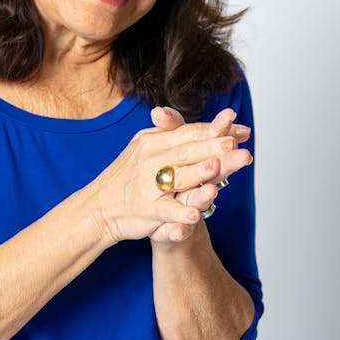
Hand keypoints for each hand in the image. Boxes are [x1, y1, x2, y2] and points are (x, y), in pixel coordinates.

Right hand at [86, 108, 252, 244]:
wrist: (98, 206)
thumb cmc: (127, 175)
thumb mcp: (145, 145)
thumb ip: (170, 131)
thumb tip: (200, 122)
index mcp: (156, 142)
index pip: (190, 132)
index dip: (216, 130)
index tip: (242, 129)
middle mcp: (153, 160)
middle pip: (188, 151)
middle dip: (212, 147)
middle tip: (235, 144)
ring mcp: (149, 185)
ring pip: (178, 178)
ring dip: (197, 174)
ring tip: (215, 168)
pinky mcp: (147, 210)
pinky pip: (165, 212)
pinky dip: (179, 216)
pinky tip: (194, 217)